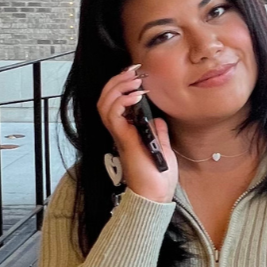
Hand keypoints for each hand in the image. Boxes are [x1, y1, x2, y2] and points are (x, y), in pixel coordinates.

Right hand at [96, 66, 177, 202]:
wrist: (155, 196)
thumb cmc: (158, 178)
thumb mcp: (161, 149)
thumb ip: (157, 133)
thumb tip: (158, 120)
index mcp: (127, 132)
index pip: (115, 103)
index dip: (120, 86)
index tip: (135, 74)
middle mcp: (119, 132)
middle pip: (105, 99)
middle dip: (116, 81)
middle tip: (133, 70)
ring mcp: (119, 135)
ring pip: (105, 104)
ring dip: (118, 87)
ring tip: (134, 79)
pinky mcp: (123, 140)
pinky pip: (113, 115)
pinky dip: (121, 101)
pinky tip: (135, 95)